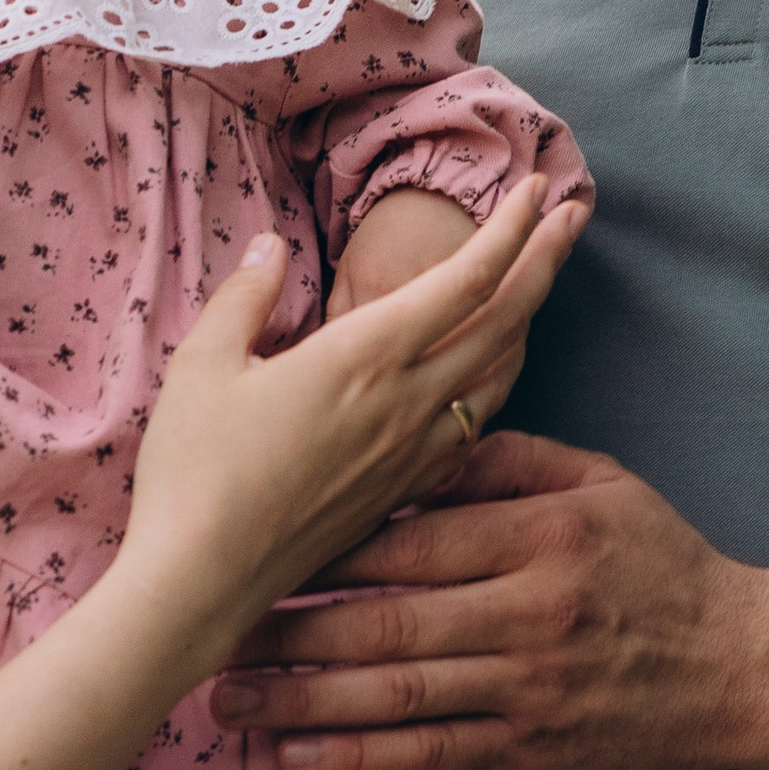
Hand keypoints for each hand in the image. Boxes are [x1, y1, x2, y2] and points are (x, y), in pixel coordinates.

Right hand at [118, 188, 587, 670]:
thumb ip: (245, 296)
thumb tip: (269, 247)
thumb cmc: (193, 469)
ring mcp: (412, 452)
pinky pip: (473, 427)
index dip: (509, 229)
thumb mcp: (204, 364)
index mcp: (364, 355)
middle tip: (574, 212)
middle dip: (545, 257)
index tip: (535, 188)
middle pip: (504, 319)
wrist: (203, 581)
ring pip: (498, 375)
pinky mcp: (402, 492)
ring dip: (528, 320)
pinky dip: (495, 385)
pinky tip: (489, 377)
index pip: (465, 279)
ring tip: (542, 283)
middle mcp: (406, 401)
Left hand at [207, 428, 768, 769]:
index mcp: (539, 535)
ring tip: (227, 703)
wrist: (739, 665)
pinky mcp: (531, 750)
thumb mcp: (597, 482)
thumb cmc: (656, 561)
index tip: (252, 549)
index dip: (323, 551)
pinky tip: (297, 759)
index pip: (410, 542)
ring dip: (301, 703)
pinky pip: (429, 757)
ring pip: (396, 696)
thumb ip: (505, 458)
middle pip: (386, 622)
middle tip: (212, 633)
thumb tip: (415, 439)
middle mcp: (530, 615)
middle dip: (288, 632)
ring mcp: (529, 690)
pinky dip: (358, 762)